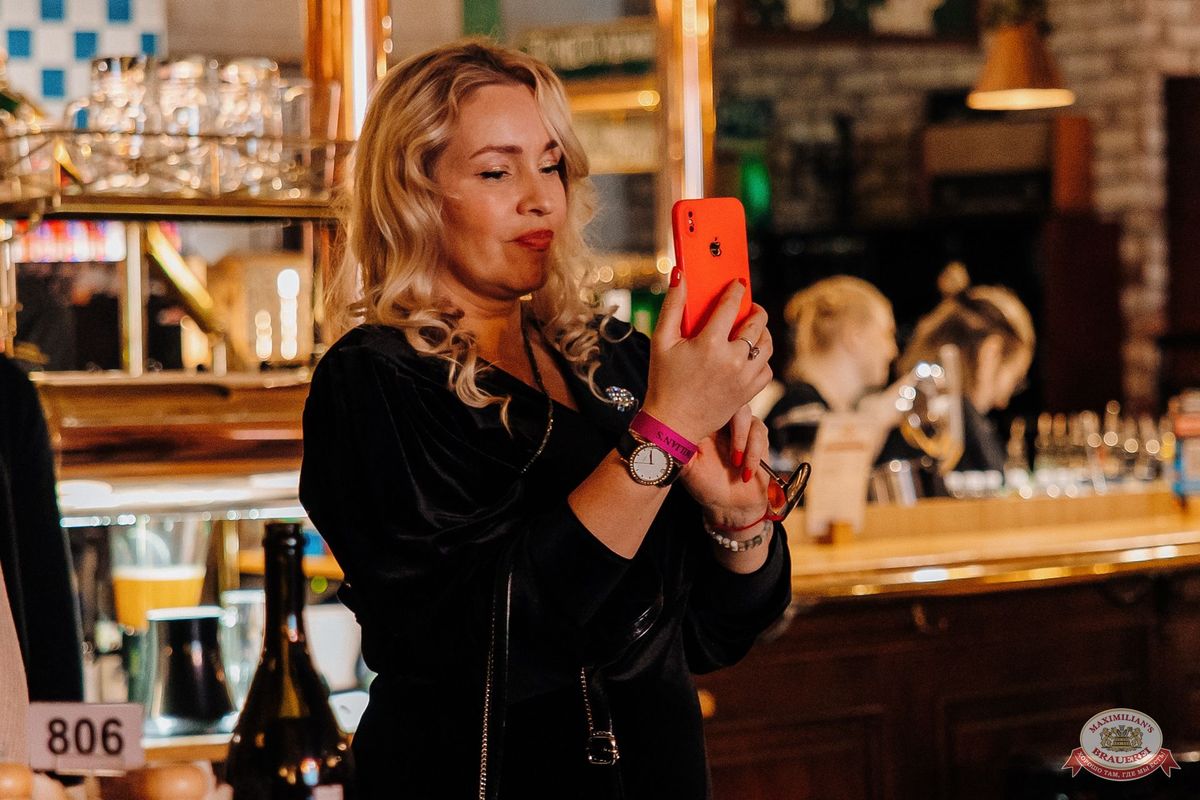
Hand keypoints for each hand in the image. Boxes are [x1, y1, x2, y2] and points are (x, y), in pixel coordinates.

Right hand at [642, 270, 773, 442]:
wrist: (672, 423)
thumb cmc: (663, 382)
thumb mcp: (661, 341)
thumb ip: (672, 306)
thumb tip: (679, 275)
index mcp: (709, 343)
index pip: (731, 305)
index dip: (737, 290)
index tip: (739, 284)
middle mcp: (731, 359)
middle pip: (756, 323)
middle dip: (755, 310)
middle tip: (750, 307)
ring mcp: (743, 377)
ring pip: (766, 345)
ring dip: (762, 333)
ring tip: (753, 330)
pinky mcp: (749, 393)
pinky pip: (766, 369)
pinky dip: (761, 359)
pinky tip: (750, 355)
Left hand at [682, 406, 773, 528]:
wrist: (730, 506)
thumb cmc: (705, 486)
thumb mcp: (687, 468)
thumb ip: (679, 448)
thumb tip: (669, 430)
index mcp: (700, 423)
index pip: (702, 401)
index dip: (706, 405)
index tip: (710, 427)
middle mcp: (720, 421)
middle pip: (727, 401)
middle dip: (731, 422)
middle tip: (731, 453)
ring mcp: (739, 427)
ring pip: (746, 415)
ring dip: (743, 441)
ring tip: (736, 464)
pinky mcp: (757, 436)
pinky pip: (759, 431)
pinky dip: (754, 452)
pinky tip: (746, 472)